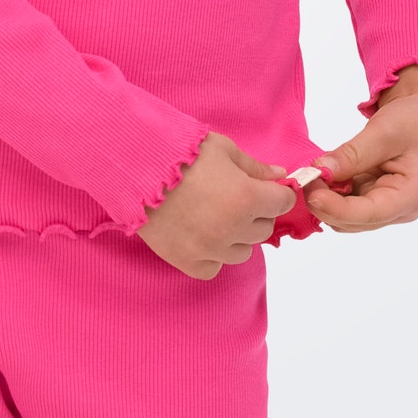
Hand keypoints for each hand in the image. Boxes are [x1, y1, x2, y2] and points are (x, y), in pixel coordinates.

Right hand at [136, 130, 300, 279]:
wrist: (135, 166)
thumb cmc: (181, 151)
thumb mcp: (224, 149)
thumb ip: (255, 167)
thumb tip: (281, 175)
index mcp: (247, 197)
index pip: (282, 203)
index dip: (276, 193)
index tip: (267, 188)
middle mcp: (232, 228)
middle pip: (264, 228)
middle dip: (257, 212)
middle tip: (235, 196)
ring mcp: (210, 249)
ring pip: (242, 252)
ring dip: (236, 235)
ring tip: (215, 215)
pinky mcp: (187, 261)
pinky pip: (214, 267)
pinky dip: (213, 254)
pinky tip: (202, 235)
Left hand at [300, 61, 417, 232]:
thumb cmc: (417, 118)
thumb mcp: (384, 132)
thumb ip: (352, 154)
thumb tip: (319, 170)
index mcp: (411, 197)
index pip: (368, 214)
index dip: (336, 208)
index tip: (310, 192)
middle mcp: (400, 208)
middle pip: (354, 221)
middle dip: (327, 203)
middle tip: (306, 175)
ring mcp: (387, 204)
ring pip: (346, 216)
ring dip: (326, 198)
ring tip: (314, 172)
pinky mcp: (375, 194)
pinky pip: (347, 202)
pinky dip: (331, 191)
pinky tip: (324, 172)